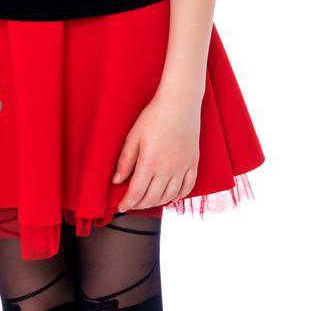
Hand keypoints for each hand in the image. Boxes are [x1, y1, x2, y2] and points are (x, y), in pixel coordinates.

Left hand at [112, 92, 200, 211]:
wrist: (179, 103)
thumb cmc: (153, 117)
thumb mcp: (133, 137)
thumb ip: (125, 161)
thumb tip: (116, 181)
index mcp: (150, 163)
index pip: (136, 193)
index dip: (127, 203)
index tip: (120, 207)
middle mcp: (168, 170)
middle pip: (152, 197)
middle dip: (139, 204)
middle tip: (131, 204)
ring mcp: (183, 167)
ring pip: (170, 196)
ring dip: (157, 202)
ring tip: (147, 201)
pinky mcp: (194, 163)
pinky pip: (188, 187)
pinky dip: (178, 195)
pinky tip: (170, 196)